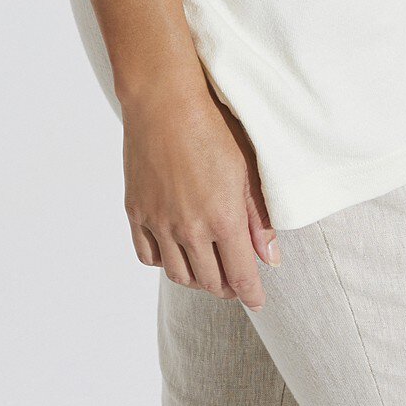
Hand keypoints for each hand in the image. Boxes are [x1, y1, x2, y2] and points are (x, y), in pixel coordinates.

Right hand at [122, 87, 278, 306]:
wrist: (164, 103)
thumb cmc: (213, 128)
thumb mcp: (248, 171)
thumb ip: (259, 218)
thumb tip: (269, 257)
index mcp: (223, 220)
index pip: (241, 276)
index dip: (251, 295)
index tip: (257, 302)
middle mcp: (190, 229)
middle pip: (209, 282)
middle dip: (226, 288)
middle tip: (235, 282)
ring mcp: (159, 222)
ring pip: (178, 275)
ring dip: (196, 280)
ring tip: (207, 271)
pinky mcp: (136, 212)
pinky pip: (148, 255)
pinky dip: (164, 262)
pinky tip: (176, 253)